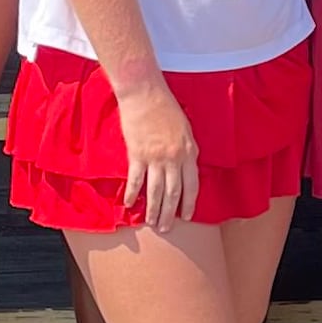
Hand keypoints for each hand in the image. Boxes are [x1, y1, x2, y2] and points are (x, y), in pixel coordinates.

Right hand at [114, 77, 198, 230]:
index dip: (189, 203)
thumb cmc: (165, 107)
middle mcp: (174, 158)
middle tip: (166, 229)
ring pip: (156, 191)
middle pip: (173, 193)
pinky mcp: (137, 154)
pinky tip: (129, 205)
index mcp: (189, 152)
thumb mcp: (185, 128)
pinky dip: (132, 194)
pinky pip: (135, 180)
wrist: (144, 93)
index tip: (186, 216)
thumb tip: (185, 168)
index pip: (192, 185)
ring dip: (154, 210)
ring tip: (152, 223)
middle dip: (170, 213)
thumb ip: (186, 150)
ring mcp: (155, 158)